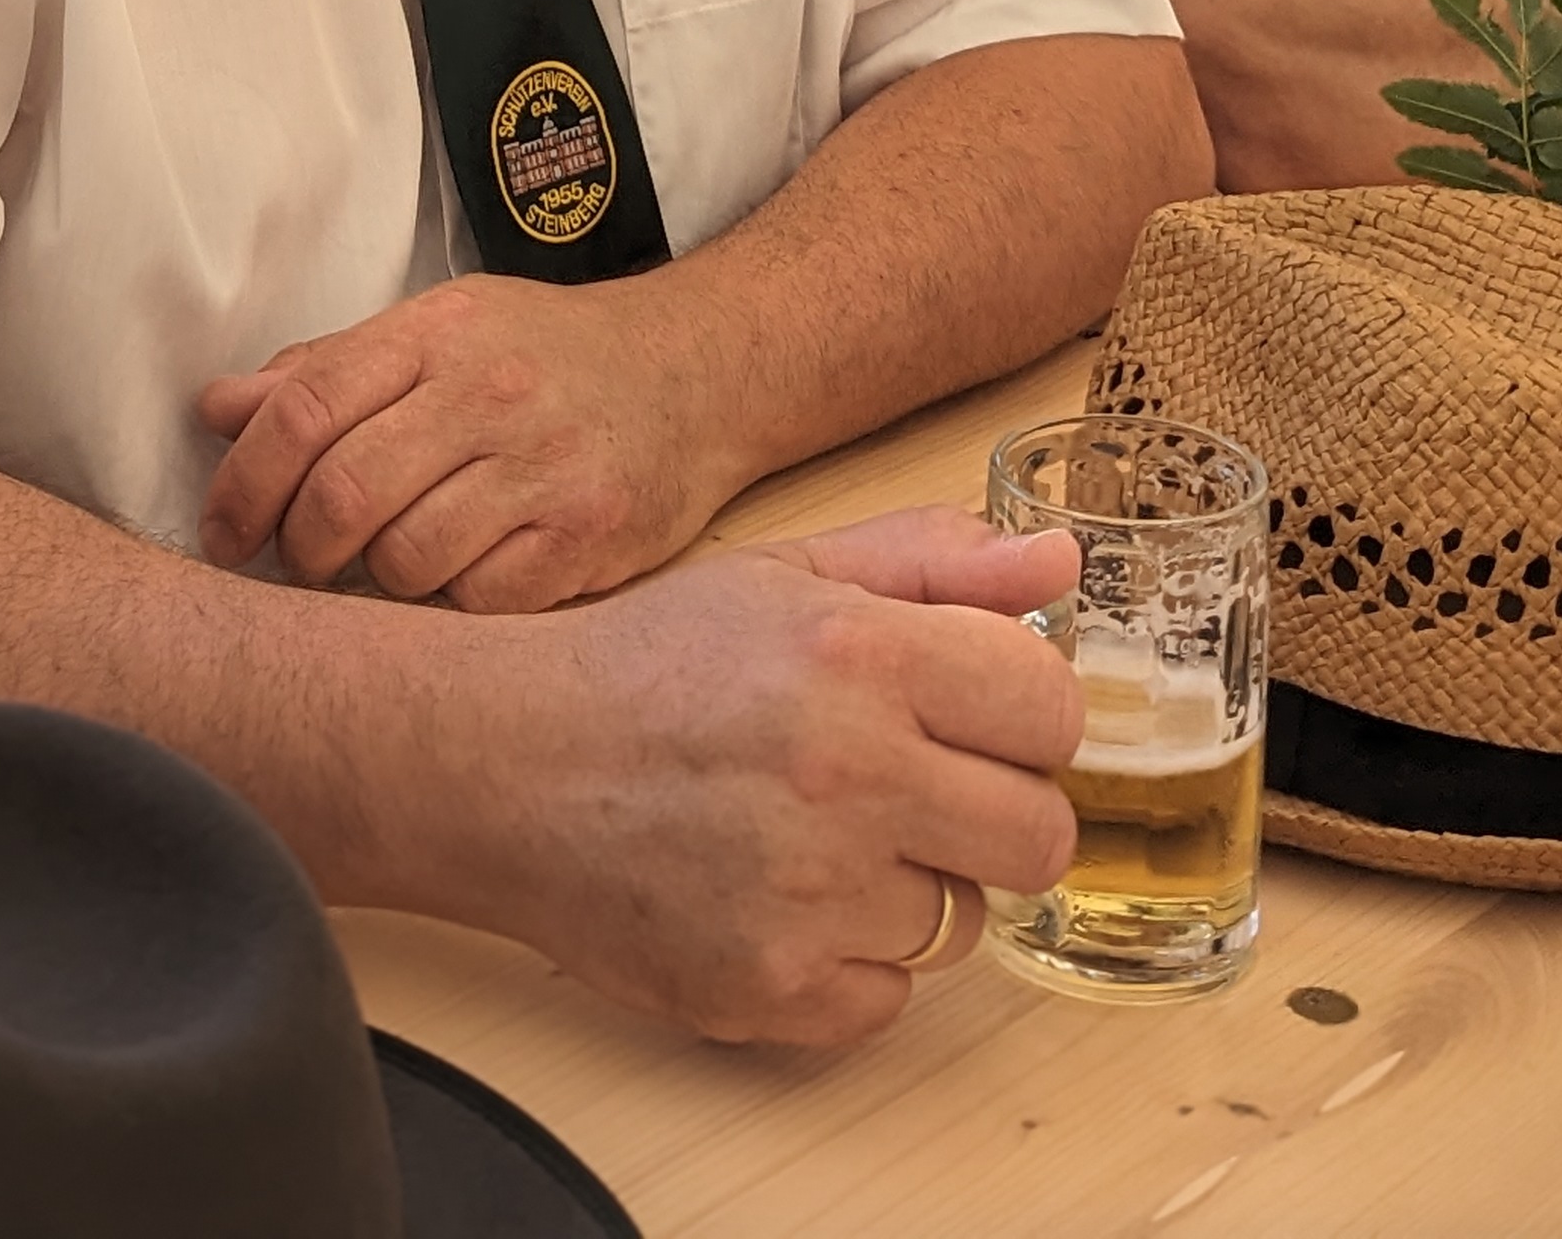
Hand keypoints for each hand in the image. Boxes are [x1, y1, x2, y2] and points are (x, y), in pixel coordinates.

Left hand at [198, 271, 737, 609]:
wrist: (696, 373)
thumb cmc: (546, 355)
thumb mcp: (439, 330)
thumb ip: (328, 371)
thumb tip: (216, 410)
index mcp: (436, 333)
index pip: (306, 407)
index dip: (245, 482)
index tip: (224, 534)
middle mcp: (488, 393)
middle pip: (344, 497)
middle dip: (299, 551)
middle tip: (300, 565)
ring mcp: (542, 468)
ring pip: (404, 561)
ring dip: (375, 582)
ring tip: (388, 565)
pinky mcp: (587, 537)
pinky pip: (478, 602)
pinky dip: (451, 605)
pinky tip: (460, 578)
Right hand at [432, 504, 1084, 1046]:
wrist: (503, 764)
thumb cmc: (644, 663)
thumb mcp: (786, 575)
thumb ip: (932, 564)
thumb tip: (1059, 565)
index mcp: (859, 652)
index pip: (1050, 711)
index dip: (1021, 715)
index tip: (972, 715)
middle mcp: (846, 771)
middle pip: (1040, 835)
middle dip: (989, 809)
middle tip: (907, 784)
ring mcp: (811, 892)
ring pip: (960, 919)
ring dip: (906, 885)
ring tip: (814, 835)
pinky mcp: (772, 988)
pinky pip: (888, 998)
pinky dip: (846, 962)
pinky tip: (778, 897)